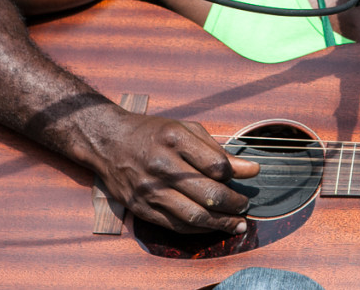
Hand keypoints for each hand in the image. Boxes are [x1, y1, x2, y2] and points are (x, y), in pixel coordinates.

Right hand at [89, 112, 259, 233]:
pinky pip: (176, 225)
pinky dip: (199, 229)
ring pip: (194, 215)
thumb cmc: (152, 134)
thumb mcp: (185, 130)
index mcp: (175, 139)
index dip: (237, 173)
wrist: (108, 142)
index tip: (251, 174)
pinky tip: (213, 226)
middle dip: (233, 204)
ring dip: (221, 223)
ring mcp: (150, 189)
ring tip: (237, 223)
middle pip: (208, 193)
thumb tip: (250, 169)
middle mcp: (161, 165)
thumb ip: (217, 150)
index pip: (216, 165)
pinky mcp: (142, 208)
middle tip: (245, 206)